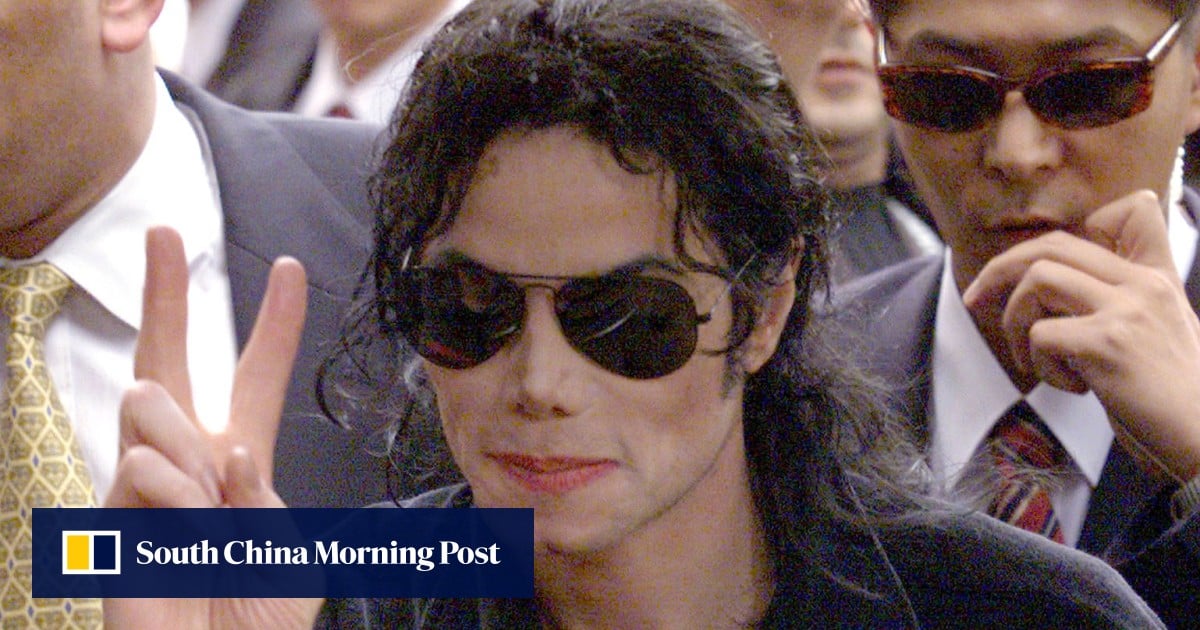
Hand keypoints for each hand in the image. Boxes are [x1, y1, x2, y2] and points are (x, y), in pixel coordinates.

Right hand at [103, 226, 321, 627]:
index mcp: (240, 462)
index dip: (275, 326)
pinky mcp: (111, 504)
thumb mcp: (287, 550)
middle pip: (171, 357)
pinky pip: (145, 461)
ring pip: (153, 399)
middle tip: (164, 232)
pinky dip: (178, 497)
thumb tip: (226, 444)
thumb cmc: (255, 621)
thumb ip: (262, 493)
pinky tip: (184, 535)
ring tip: (207, 516)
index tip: (292, 272)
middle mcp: (188, 458)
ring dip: (193, 453)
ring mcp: (145, 478)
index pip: (255, 378)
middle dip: (165, 291)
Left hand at [963, 191, 1199, 481]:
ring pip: (1037, 280)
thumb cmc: (1173, 398)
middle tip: (976, 300)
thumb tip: (1054, 288)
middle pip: (1053, 245)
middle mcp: (1143, 284)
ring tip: (1034, 359)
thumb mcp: (1161, 331)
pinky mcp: (1106, 344)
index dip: (1076, 231)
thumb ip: (1123, 301)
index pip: (1130, 210)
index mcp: (1156, 278)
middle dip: (1000, 269)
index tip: (1036, 268)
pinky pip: (1040, 335)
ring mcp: (1125, 310)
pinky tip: (1074, 387)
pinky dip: (1039, 364)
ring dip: (1016, 323)